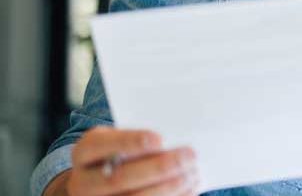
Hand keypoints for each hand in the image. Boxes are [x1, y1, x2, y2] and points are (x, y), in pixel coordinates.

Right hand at [44, 126, 198, 195]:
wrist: (100, 184)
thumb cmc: (119, 153)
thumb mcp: (118, 140)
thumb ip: (138, 140)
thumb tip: (174, 139)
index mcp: (83, 154)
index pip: (98, 146)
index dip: (128, 142)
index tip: (158, 139)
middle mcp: (83, 182)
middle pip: (118, 179)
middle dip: (157, 168)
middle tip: (188, 155)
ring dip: (168, 187)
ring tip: (192, 173)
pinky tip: (189, 188)